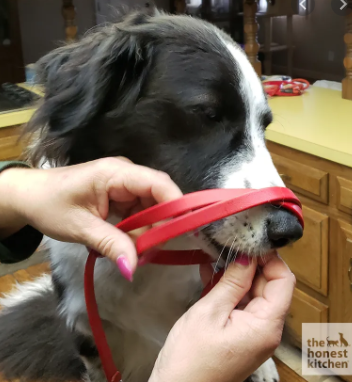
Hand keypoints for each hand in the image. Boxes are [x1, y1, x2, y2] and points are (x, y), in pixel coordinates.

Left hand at [0, 157, 181, 277]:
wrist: (29, 196)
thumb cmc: (50, 205)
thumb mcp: (80, 227)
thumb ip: (111, 244)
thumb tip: (134, 268)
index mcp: (115, 173)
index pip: (158, 183)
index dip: (176, 205)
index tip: (185, 232)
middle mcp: (125, 174)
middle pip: (158, 197)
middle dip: (159, 225)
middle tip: (150, 252)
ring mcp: (124, 184)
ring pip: (151, 207)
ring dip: (147, 230)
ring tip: (132, 251)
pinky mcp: (120, 195)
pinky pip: (139, 212)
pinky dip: (137, 229)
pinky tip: (126, 242)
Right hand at [149, 254, 294, 381]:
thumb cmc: (190, 358)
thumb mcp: (209, 312)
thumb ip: (232, 282)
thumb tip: (247, 256)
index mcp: (265, 325)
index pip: (283, 281)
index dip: (269, 258)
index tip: (249, 243)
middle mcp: (266, 329)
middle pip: (269, 285)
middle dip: (250, 263)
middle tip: (227, 247)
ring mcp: (253, 331)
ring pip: (253, 292)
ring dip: (235, 275)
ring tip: (214, 259)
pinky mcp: (240, 333)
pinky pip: (240, 303)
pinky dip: (228, 289)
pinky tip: (210, 276)